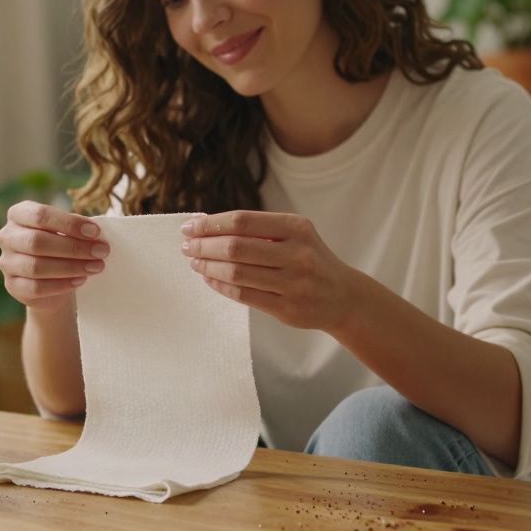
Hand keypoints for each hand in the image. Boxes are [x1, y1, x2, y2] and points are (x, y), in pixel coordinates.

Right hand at [0, 201, 108, 311]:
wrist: (50, 280)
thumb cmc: (60, 246)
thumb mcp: (66, 231)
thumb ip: (76, 228)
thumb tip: (95, 233)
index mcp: (18, 214)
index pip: (40, 215)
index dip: (69, 223)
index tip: (95, 232)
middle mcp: (7, 236)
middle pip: (37, 242)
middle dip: (74, 247)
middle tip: (101, 251)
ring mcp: (6, 262)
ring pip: (36, 267)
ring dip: (71, 267)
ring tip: (96, 266)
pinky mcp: (12, 286)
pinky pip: (36, 287)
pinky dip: (62, 284)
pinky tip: (80, 280)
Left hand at [181, 210, 355, 331]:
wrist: (343, 296)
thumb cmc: (308, 259)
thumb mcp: (294, 234)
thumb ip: (256, 229)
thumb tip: (204, 222)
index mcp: (296, 228)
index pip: (243, 221)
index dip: (211, 224)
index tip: (189, 227)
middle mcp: (297, 254)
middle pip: (236, 247)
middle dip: (204, 246)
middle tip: (187, 246)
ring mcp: (293, 283)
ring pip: (237, 273)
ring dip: (208, 267)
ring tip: (195, 263)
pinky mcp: (287, 308)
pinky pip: (244, 295)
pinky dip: (220, 286)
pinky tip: (209, 279)